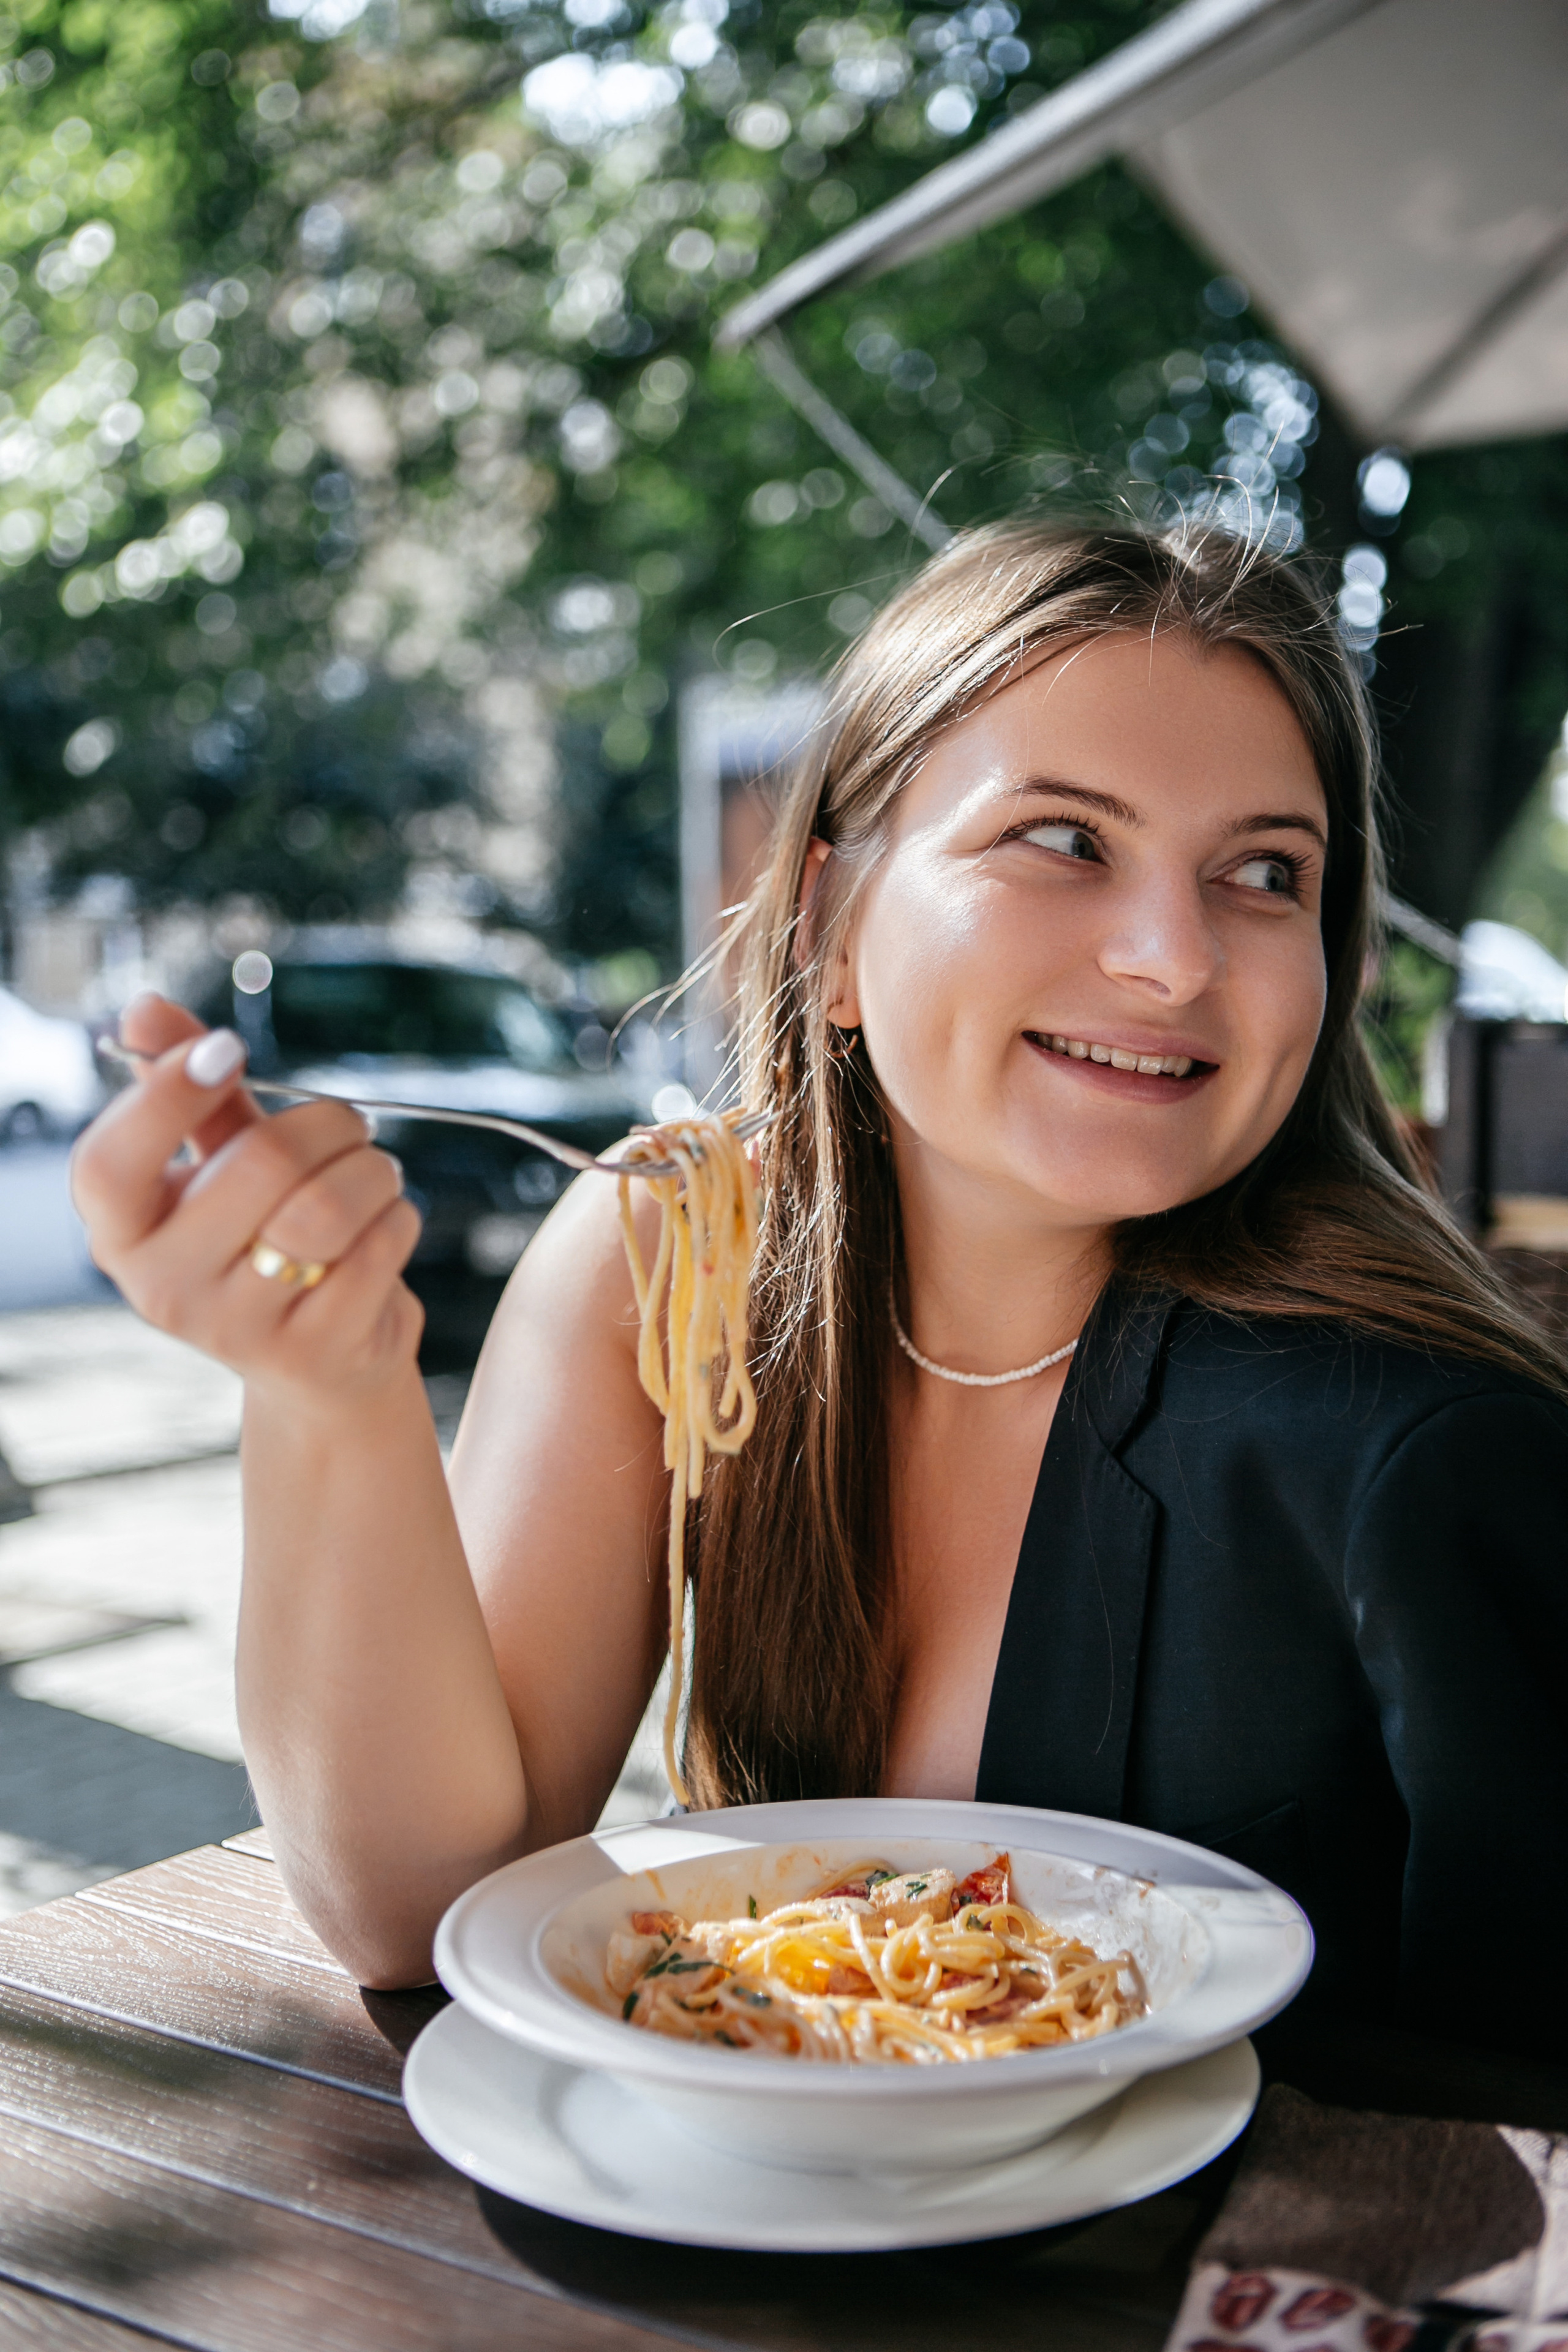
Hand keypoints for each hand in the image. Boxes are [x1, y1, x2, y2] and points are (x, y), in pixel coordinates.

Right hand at [71, 993, 423, 1400]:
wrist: (316, 1363)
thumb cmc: (260, 1237)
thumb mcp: (217, 1164)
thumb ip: (188, 1092)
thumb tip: (145, 1009)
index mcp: (122, 1233)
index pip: (110, 1162)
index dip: (167, 1094)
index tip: (228, 1050)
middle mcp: (163, 1287)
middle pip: (258, 1166)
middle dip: (328, 1123)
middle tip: (351, 1125)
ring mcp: (235, 1328)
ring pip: (326, 1209)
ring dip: (373, 1171)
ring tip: (377, 1171)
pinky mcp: (311, 1352)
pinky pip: (375, 1251)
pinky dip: (397, 1219)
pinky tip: (385, 1224)